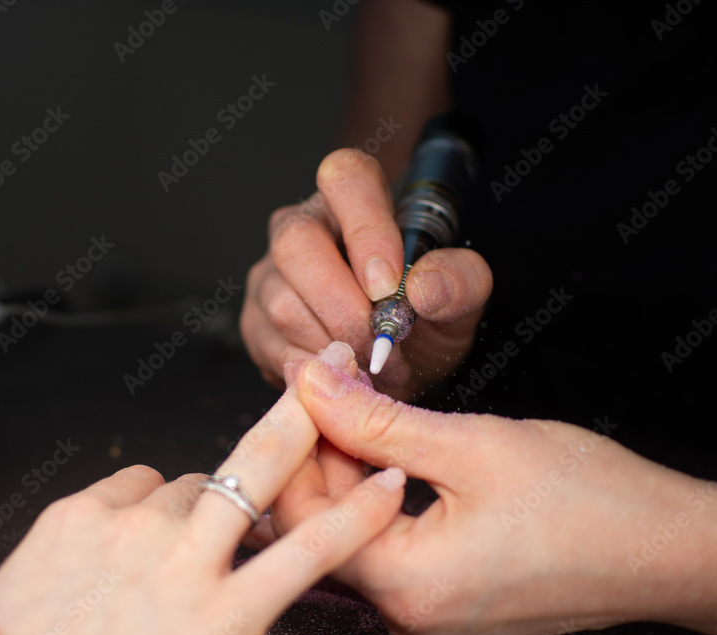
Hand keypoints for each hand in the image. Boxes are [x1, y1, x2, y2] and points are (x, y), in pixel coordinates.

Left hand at [0, 343, 403, 634]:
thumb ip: (230, 626)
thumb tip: (247, 582)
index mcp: (218, 618)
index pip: (311, 552)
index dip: (358, 514)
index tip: (385, 486)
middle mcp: (178, 562)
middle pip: (256, 469)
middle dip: (296, 421)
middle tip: (319, 379)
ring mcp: (124, 531)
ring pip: (187, 481)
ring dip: (195, 502)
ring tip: (174, 540)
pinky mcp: (74, 514)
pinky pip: (130, 483)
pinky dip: (140, 501)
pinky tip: (126, 533)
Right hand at [241, 148, 491, 402]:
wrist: (396, 368)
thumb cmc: (424, 319)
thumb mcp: (461, 299)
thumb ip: (460, 281)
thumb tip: (424, 286)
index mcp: (355, 200)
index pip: (345, 178)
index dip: (365, 229)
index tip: (388, 287)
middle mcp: (301, 225)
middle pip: (297, 243)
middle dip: (344, 307)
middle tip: (382, 345)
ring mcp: (269, 273)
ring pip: (284, 303)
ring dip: (335, 346)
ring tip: (373, 365)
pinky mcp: (255, 322)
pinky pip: (273, 346)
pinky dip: (316, 370)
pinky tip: (344, 374)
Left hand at [274, 350, 716, 634]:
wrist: (667, 548)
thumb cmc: (588, 498)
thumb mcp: (470, 444)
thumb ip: (375, 421)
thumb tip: (310, 385)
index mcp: (408, 588)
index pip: (301, 517)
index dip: (294, 442)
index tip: (307, 385)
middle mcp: (407, 622)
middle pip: (322, 531)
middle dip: (320, 453)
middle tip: (336, 388)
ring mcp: (426, 624)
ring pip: (352, 540)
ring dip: (348, 475)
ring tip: (364, 413)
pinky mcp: (444, 612)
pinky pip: (386, 556)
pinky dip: (377, 504)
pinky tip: (388, 459)